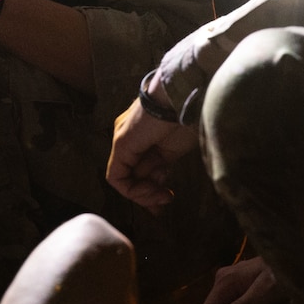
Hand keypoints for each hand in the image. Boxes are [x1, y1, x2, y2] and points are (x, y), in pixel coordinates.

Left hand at [105, 97, 197, 213]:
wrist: (183, 97)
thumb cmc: (185, 117)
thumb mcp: (173, 148)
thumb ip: (161, 164)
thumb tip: (155, 182)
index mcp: (143, 136)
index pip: (139, 168)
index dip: (150, 189)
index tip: (166, 198)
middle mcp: (129, 137)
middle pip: (131, 175)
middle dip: (146, 196)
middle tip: (162, 205)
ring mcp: (122, 140)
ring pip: (124, 178)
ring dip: (144, 194)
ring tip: (164, 196)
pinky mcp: (121, 144)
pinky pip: (118, 177)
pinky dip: (134, 190)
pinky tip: (155, 190)